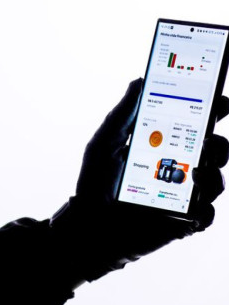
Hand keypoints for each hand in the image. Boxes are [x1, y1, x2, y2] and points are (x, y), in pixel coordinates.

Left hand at [50, 78, 228, 283]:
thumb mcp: (104, 143)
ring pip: (215, 181)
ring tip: (199, 170)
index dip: (213, 112)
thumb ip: (122, 114)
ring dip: (214, 174)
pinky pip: (207, 216)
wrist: (88, 224)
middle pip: (214, 151)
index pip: (195, 126)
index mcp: (162, 147)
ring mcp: (182, 196)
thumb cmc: (94, 183)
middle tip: (211, 139)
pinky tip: (195, 203)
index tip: (219, 101)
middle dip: (220, 143)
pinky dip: (206, 209)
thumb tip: (139, 81)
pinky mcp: (182, 222)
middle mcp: (177, 169)